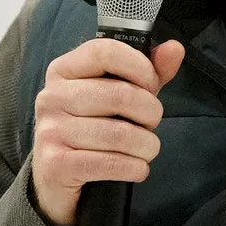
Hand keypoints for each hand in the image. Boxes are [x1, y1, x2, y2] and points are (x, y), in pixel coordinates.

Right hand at [30, 37, 185, 225]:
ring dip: (146, 145)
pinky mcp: (56, 165)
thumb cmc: (91, 128)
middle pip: (119, 94)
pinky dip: (135, 168)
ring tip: (147, 149)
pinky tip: (138, 168)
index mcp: (64, 70)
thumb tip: (174, 49)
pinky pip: (110, 163)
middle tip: (151, 125)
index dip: (139, 67)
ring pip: (119, 134)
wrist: (56, 177)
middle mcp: (51, 96)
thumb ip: (146, 72)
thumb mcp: (117, 94)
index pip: (105, 52)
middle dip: (150, 113)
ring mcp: (51, 130)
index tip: (152, 85)